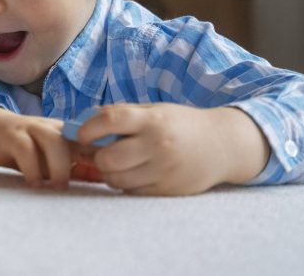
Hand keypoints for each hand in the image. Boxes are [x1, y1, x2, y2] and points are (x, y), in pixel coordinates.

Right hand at [0, 105, 97, 188]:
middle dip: (81, 163)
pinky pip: (24, 148)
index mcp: (67, 132)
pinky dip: (32, 168)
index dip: (102, 156)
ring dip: (58, 165)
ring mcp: (31, 128)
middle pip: (76, 138)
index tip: (106, 177)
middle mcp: (52, 127)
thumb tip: (107, 179)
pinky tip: (34, 183)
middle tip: (77, 186)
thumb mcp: (54, 160)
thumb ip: (78, 169)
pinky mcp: (11, 135)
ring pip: (52, 140)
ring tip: (56, 186)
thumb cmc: (28, 150)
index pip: (93, 139)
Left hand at [77, 103, 270, 195]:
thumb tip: (81, 121)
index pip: (110, 120)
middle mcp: (158, 145)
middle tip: (96, 152)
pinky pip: (132, 192)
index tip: (82, 134)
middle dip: (96, 156)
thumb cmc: (180, 124)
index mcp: (152, 120)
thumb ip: (121, 114)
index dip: (88, 128)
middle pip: (109, 158)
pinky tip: (132, 173)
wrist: (222, 145)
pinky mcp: (168, 191)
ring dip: (108, 172)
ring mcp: (164, 171)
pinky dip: (125, 184)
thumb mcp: (154, 111)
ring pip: (117, 179)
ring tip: (114, 163)